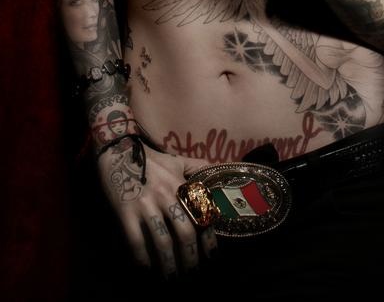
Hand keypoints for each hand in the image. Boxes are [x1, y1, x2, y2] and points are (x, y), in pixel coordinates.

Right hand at [96, 138, 216, 276]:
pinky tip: (146, 268)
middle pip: (184, 232)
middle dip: (190, 257)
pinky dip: (142, 258)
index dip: (208, 239)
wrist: (118, 150)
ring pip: (162, 241)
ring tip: (172, 278)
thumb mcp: (177, 161)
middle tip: (192, 273)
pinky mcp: (126, 211)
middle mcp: (166, 195)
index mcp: (181, 185)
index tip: (211, 256)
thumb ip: (198, 169)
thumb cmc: (151, 160)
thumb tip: (219, 174)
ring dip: (169, 264)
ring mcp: (146, 204)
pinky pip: (136, 241)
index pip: (200, 215)